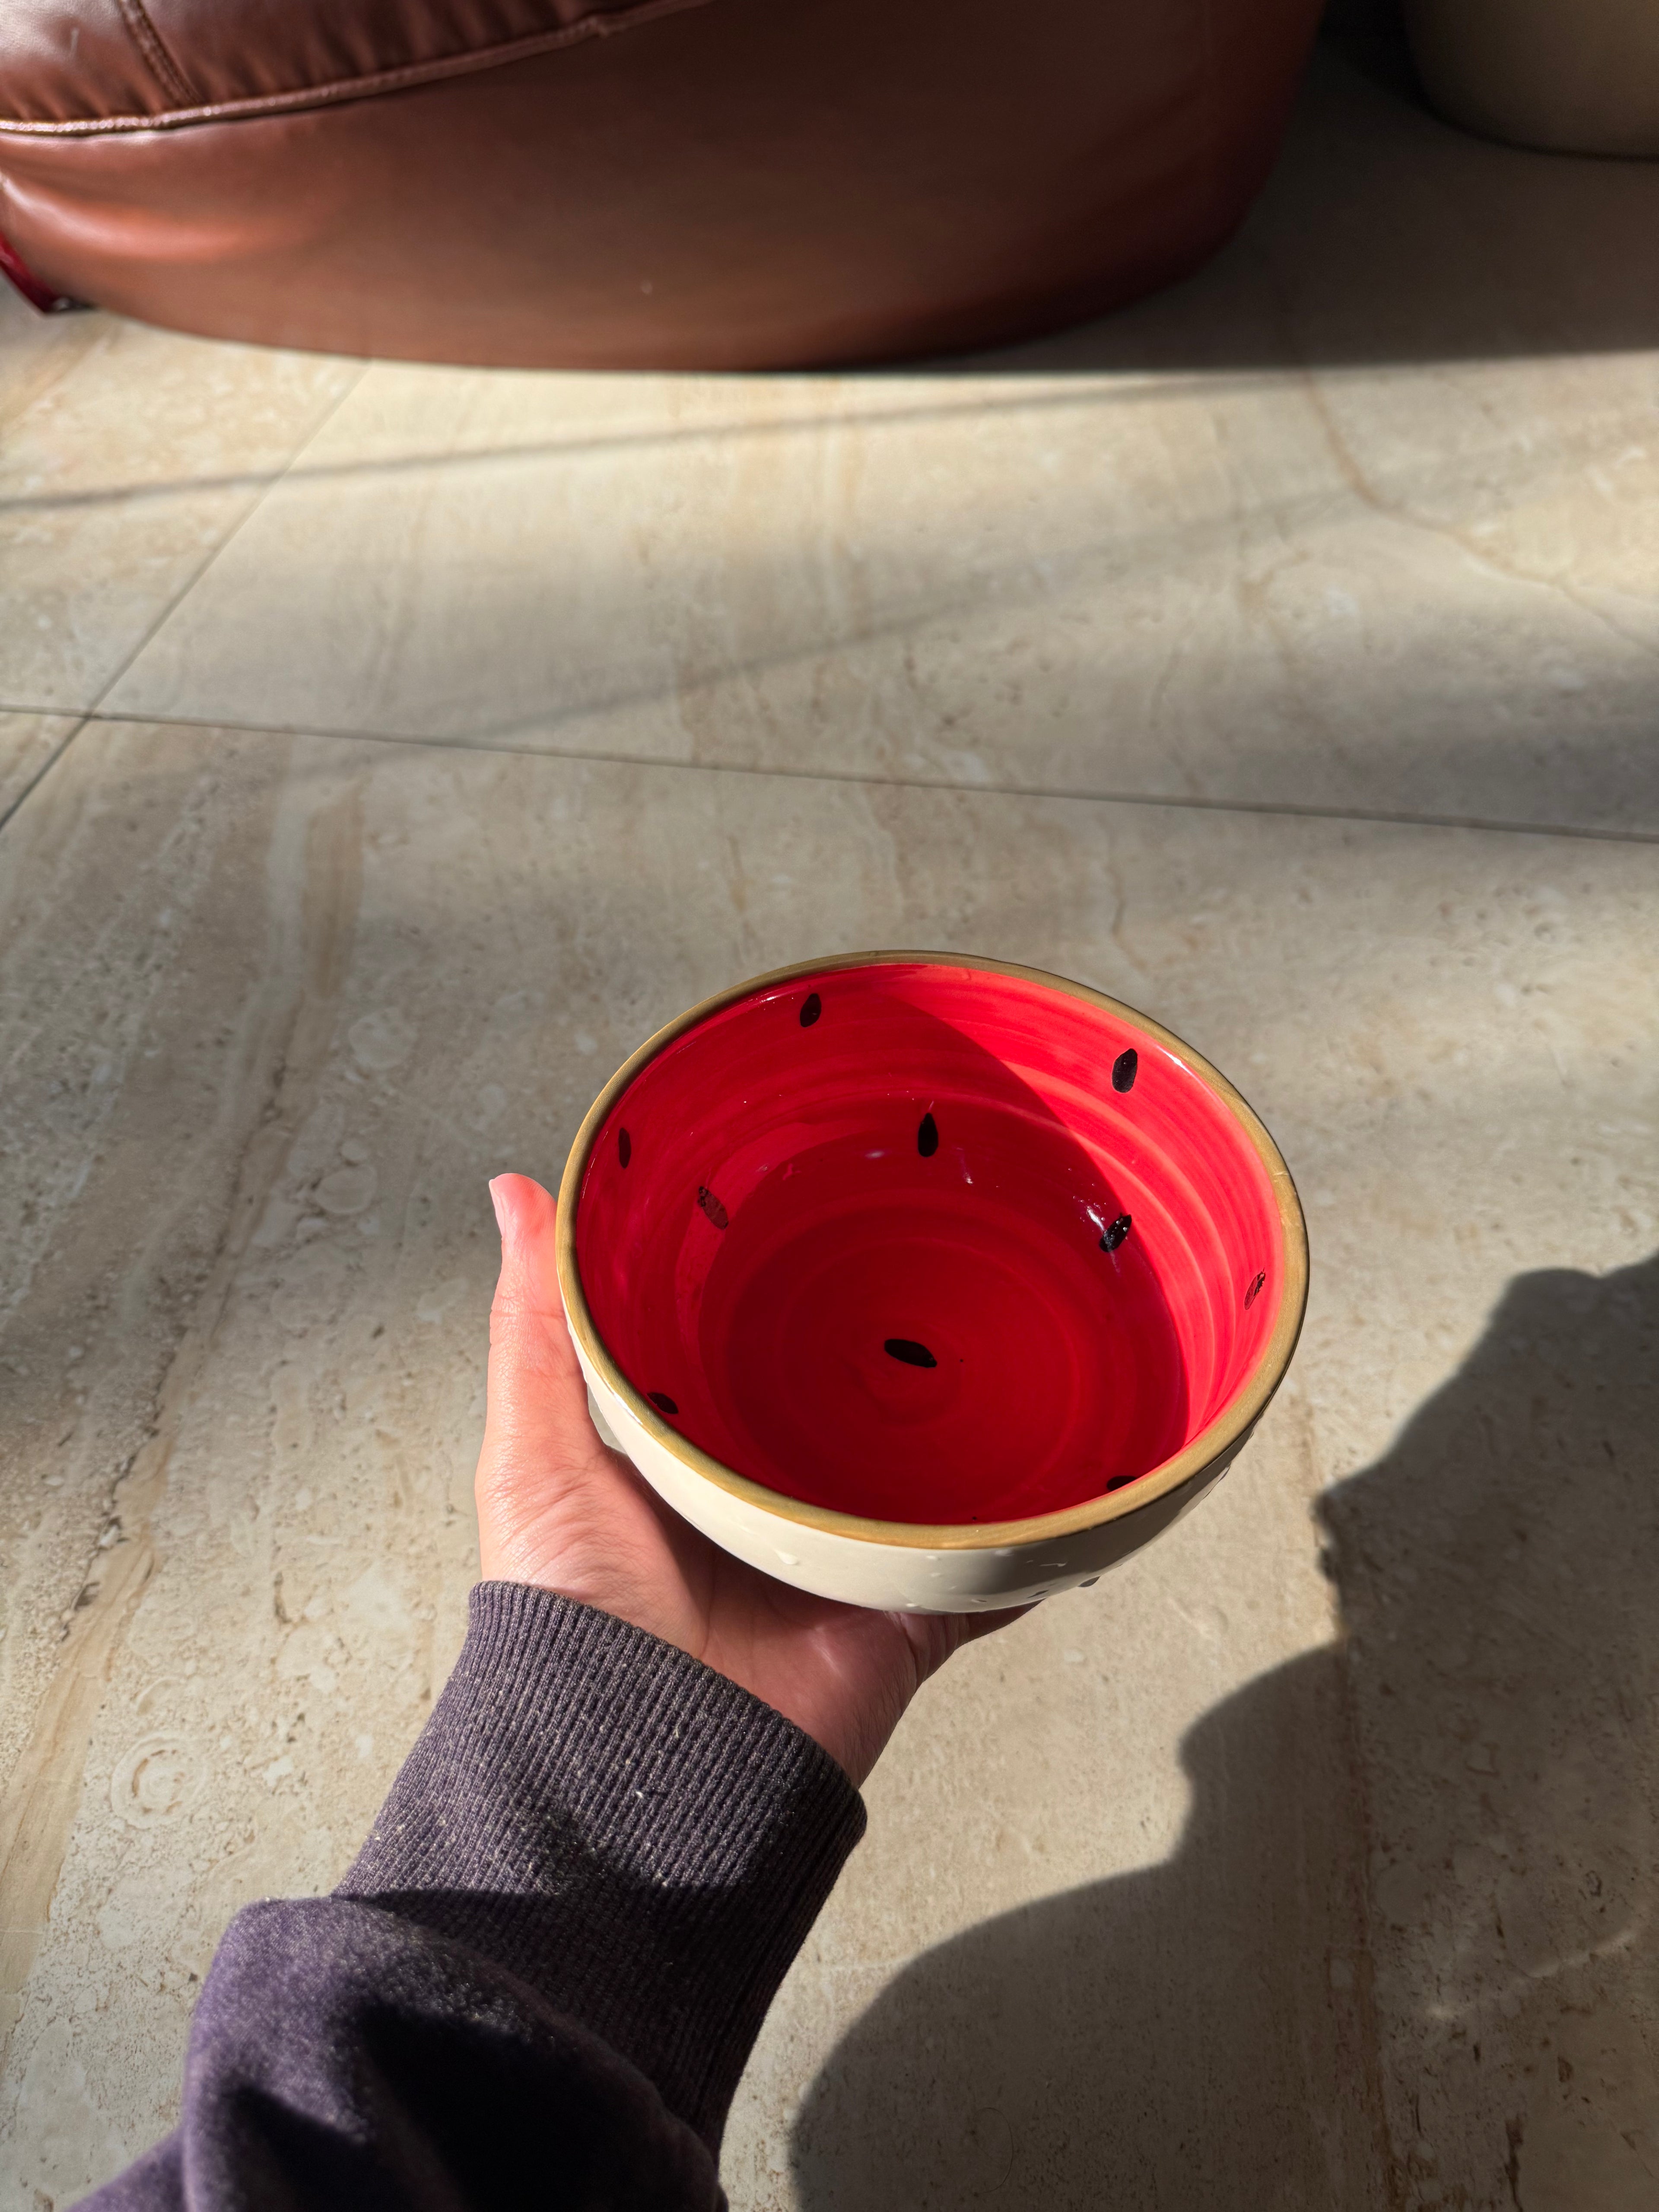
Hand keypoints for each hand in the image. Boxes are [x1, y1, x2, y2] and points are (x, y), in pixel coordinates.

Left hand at [475, 1174, 1020, 1785]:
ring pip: (932, 1481)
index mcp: (696, 1458)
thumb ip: (537, 1326)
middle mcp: (775, 1504)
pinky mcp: (905, 1616)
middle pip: (855, 1412)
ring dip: (978, 1433)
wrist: (634, 1762)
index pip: (755, 1352)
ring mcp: (847, 1561)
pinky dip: (1034, 1541)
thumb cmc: (569, 1612)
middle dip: (900, 1353)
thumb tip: (516, 1192)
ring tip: (1032, 1344)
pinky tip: (1076, 1481)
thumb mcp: (534, 1451)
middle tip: (954, 1259)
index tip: (830, 1205)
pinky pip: (990, 1573)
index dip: (788, 1287)